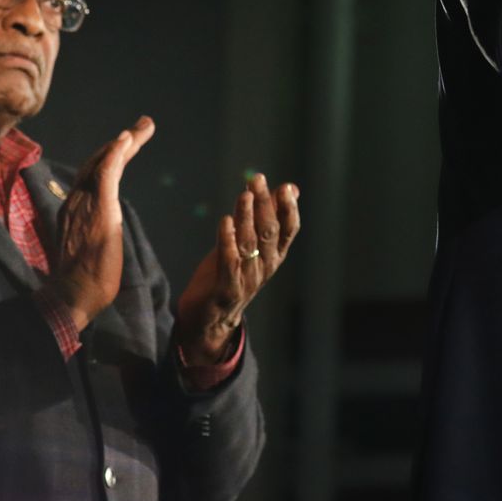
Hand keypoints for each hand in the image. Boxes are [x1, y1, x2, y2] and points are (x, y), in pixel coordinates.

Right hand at [43, 116, 154, 331]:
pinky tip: (126, 138)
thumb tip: (101, 233)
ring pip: (105, 161)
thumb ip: (93, 233)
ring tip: (145, 125)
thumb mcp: (88, 249)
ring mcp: (85, 202)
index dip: (109, 157)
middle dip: (121, 143)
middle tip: (142, 126)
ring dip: (126, 141)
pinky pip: (106, 172)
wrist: (76, 293)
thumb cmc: (84, 280)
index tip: (126, 144)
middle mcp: (75, 200)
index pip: (92, 175)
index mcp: (73, 209)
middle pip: (98, 162)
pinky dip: (116, 153)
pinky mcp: (99, 206)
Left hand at [175, 172, 301, 363]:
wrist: (210, 320)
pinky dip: (227, 241)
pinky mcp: (227, 289)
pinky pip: (229, 262)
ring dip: (247, 217)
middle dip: (265, 204)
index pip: (289, 231)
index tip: (286, 188)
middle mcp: (265, 267)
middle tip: (257, 180)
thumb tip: (292, 187)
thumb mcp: (252, 244)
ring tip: (244, 195)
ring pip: (250, 244)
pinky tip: (225, 222)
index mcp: (274, 256)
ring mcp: (247, 279)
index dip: (289, 209)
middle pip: (269, 232)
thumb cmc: (231, 275)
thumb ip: (270, 217)